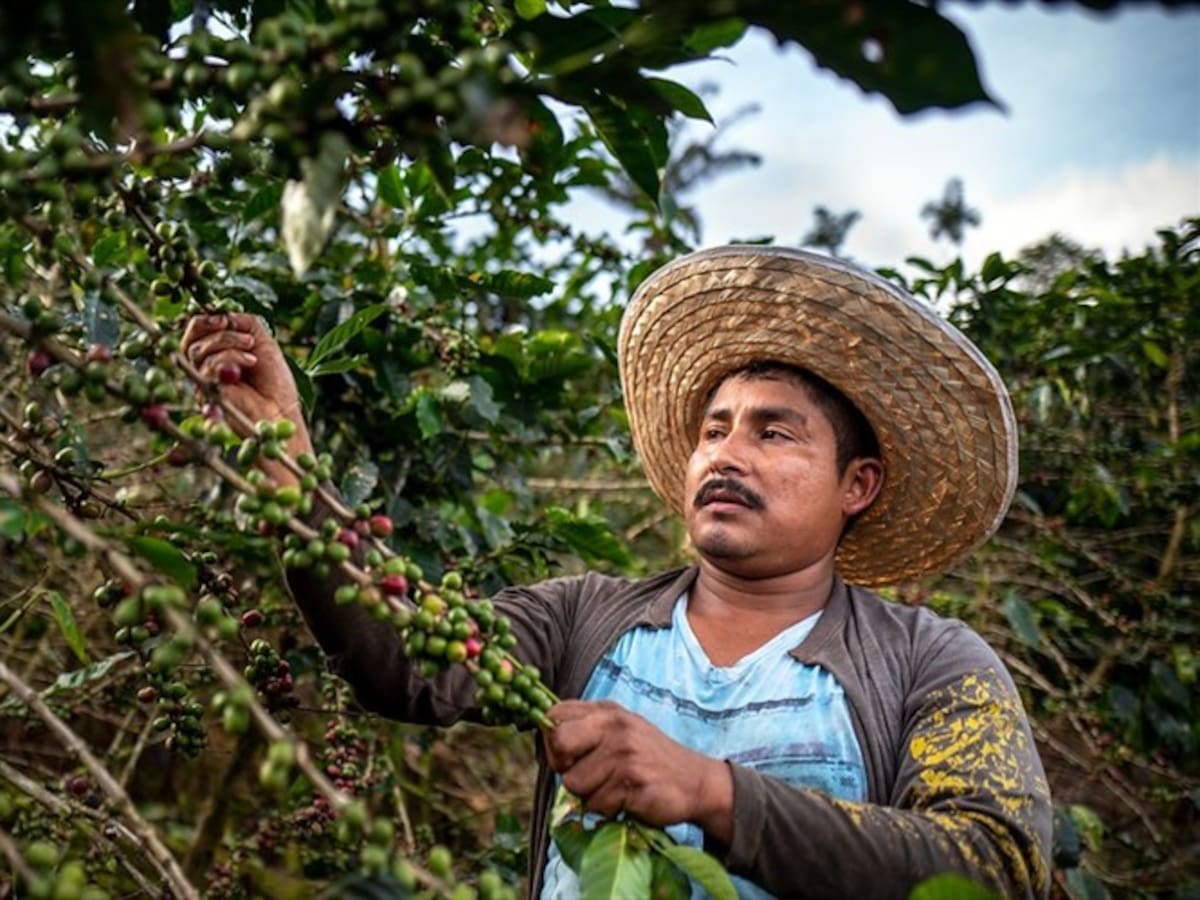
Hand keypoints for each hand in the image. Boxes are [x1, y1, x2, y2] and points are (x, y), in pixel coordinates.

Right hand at [181, 314, 313, 479]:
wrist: (282, 409)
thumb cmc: (274, 379)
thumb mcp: (262, 341)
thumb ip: (244, 322)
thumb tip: (223, 314)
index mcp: (213, 351)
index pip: (195, 329)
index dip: (206, 319)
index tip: (225, 317)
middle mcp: (202, 366)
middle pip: (191, 337)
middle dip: (219, 330)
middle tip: (245, 336)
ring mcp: (202, 380)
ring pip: (199, 350)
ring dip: (230, 344)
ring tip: (254, 356)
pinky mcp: (205, 393)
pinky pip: (207, 366)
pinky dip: (231, 358)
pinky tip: (250, 364)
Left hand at [543, 700, 732, 844]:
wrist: (696, 782)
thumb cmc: (650, 759)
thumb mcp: (621, 730)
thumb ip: (587, 729)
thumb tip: (547, 742)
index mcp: (607, 711)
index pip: (555, 714)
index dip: (551, 739)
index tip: (567, 755)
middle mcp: (615, 726)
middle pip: (558, 743)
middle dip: (563, 767)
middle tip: (583, 776)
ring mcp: (624, 753)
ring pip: (573, 783)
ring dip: (589, 795)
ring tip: (613, 788)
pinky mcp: (632, 782)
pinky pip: (596, 804)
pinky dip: (607, 809)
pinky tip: (626, 800)